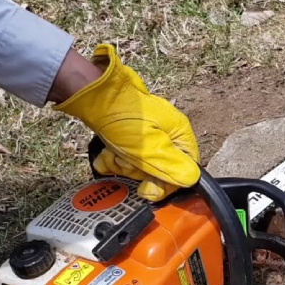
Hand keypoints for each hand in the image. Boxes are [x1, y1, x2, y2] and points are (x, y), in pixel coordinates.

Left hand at [52, 44, 199, 200]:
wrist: (94, 97)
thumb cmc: (125, 121)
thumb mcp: (152, 148)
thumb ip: (172, 168)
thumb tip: (190, 181)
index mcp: (179, 134)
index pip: (183, 170)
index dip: (165, 184)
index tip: (146, 187)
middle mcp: (165, 134)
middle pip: (157, 170)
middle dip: (136, 169)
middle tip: (126, 159)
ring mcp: (145, 134)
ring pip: (137, 166)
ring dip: (121, 163)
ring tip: (112, 152)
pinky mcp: (126, 135)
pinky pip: (123, 157)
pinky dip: (112, 158)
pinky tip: (105, 153)